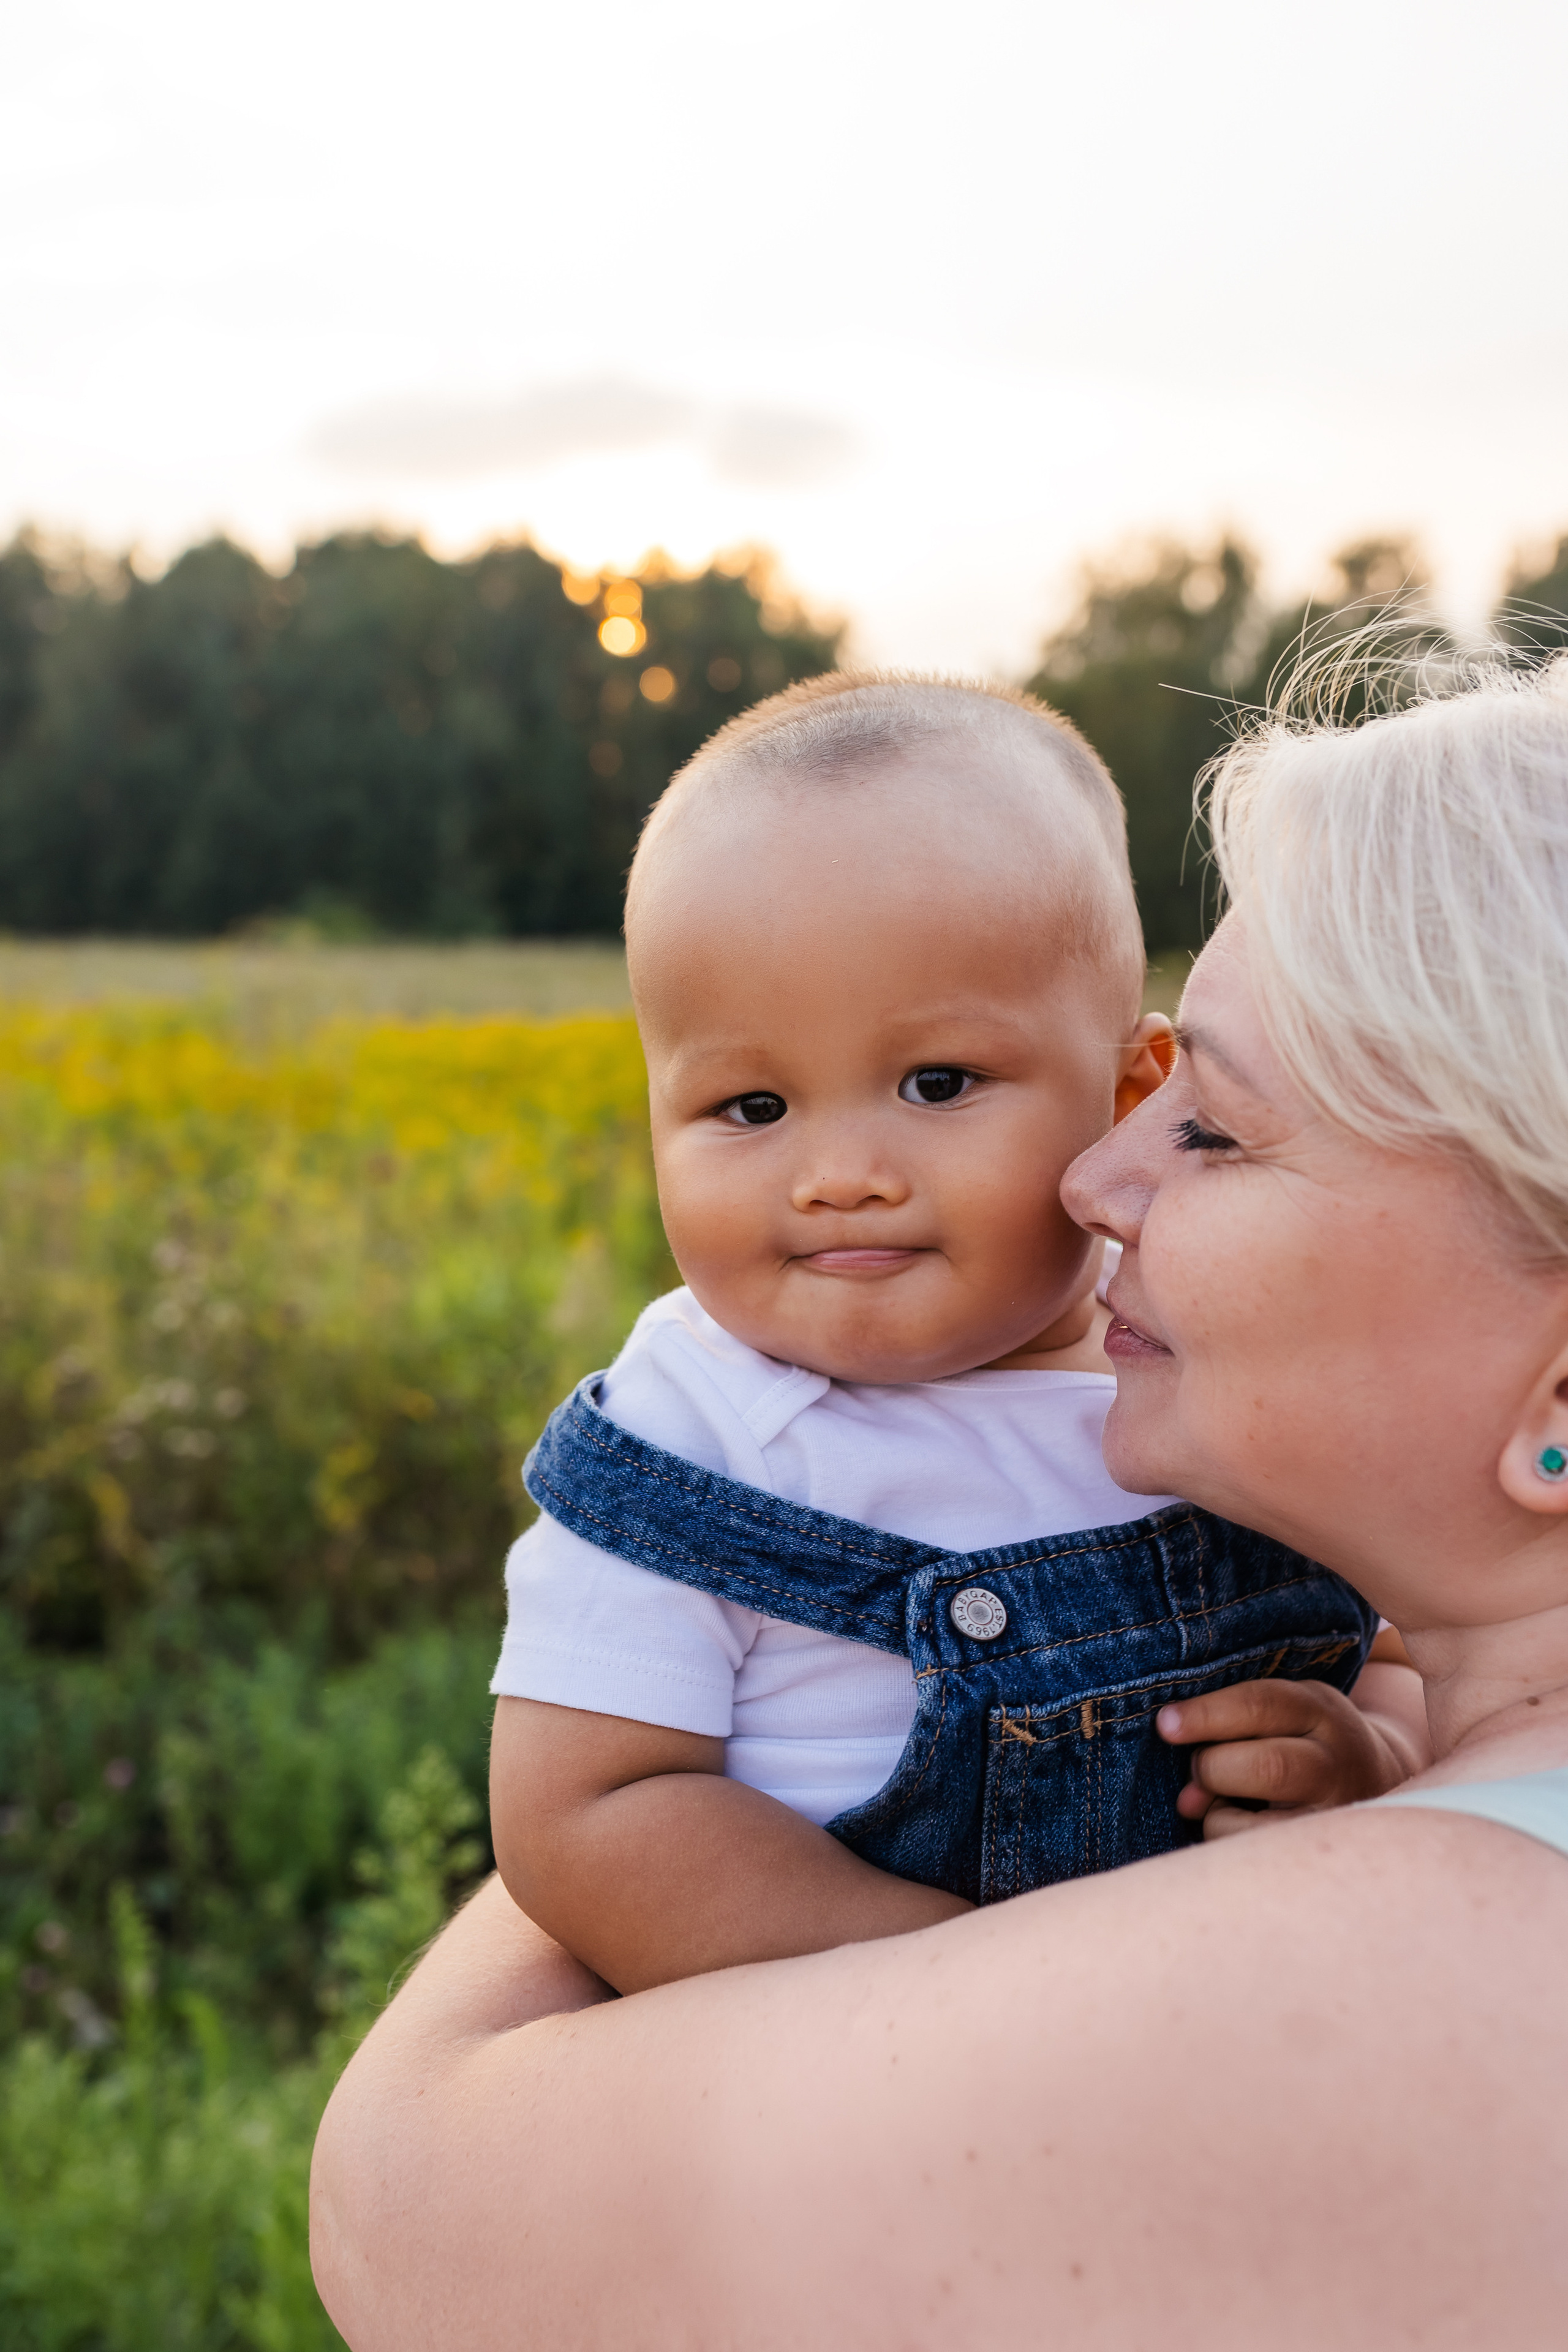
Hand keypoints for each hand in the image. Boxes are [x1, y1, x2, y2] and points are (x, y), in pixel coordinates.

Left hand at [1156, 1676, 1417, 1839]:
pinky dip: (1229, 1841)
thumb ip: (1234, 1728)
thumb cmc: (1299, 1737)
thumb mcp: (1282, 1709)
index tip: (1165, 1724)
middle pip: (1267, 1766)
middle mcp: (1335, 1762)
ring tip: (1217, 1802)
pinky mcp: (1323, 1856)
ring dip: (1217, 1814)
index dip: (1207, 1715)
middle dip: (1213, 1769)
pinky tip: (1234, 1825)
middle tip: (1196, 1771)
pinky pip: (1258, 1859)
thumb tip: (1187, 1799)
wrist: (1375, 1776)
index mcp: (1318, 1709)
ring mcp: (1335, 1815)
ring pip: (1261, 1825)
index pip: (1261, 1705)